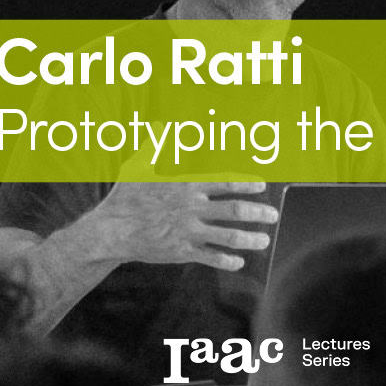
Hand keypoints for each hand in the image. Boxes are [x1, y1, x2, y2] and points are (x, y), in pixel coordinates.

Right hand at [89, 140, 276, 270]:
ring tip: (264, 241)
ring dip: (250, 238)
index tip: (262, 186)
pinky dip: (227, 261)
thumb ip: (154, 145)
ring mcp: (188, 232)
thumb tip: (159, 124)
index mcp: (186, 186)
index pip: (225, 183)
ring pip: (228, 236)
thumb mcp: (138, 166)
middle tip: (274, 215)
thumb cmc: (125, 197)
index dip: (247, 184)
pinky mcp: (181, 252)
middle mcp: (192, 208)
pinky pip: (211, 258)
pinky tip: (239, 261)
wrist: (111, 231)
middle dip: (258, 213)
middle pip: (234, 210)